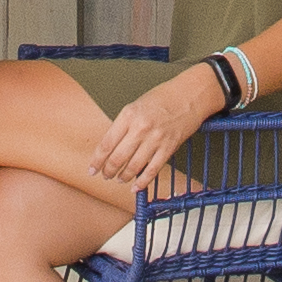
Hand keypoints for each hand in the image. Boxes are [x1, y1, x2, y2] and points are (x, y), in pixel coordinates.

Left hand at [85, 65, 230, 199]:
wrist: (190, 95)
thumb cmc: (163, 97)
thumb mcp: (136, 105)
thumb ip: (124, 125)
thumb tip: (112, 147)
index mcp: (128, 115)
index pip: (107, 143)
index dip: (97, 160)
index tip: (92, 169)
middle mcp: (140, 128)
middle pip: (118, 158)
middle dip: (108, 171)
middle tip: (105, 176)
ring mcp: (155, 139)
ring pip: (133, 166)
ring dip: (123, 177)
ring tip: (119, 179)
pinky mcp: (169, 148)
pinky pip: (152, 170)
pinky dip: (142, 181)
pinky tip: (135, 186)